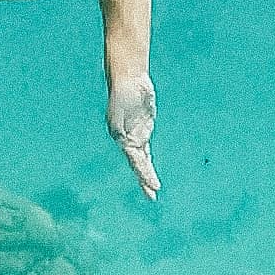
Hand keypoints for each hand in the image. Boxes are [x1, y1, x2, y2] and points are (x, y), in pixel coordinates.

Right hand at [107, 74, 159, 198]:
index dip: (144, 175)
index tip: (154, 186)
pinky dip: (148, 160)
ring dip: (146, 174)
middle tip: (153, 197)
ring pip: (143, 159)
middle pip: (138, 165)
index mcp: (122, 138)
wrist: (128, 77)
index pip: (135, 162)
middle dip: (144, 181)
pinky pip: (146, 149)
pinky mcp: (144, 128)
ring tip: (153, 189)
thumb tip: (125, 144)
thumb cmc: (123, 92)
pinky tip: (150, 169)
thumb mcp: (120, 111)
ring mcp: (136, 134)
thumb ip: (122, 128)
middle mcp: (128, 140)